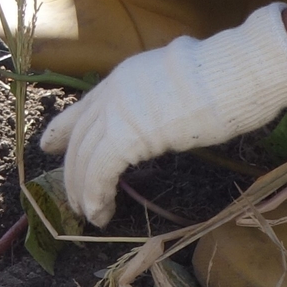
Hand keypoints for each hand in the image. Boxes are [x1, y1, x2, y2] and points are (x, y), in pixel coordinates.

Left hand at [39, 3, 286, 224]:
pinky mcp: (128, 135)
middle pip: (81, 137)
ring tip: (89, 214)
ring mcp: (118, 111)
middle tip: (75, 198)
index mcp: (124, 77)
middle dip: (74, 172)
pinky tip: (99, 212)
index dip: (64, 130)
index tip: (50, 146)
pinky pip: (100, 170)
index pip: (84, 108)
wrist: (236, 72)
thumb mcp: (181, 83)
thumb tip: (164, 111)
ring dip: (83, 190)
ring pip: (86, 157)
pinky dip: (95, 193)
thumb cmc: (226, 78)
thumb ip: (160, 98)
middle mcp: (114, 91)